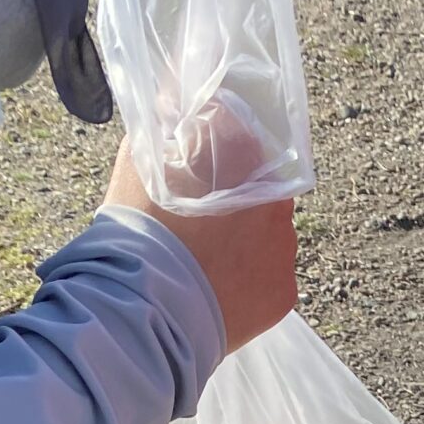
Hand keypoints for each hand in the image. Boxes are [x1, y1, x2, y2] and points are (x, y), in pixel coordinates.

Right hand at [103, 143, 296, 353]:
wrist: (147, 315)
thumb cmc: (138, 233)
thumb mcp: (140, 163)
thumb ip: (163, 129)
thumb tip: (173, 108)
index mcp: (245, 158)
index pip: (237, 132)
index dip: (212, 142)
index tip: (191, 158)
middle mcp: (277, 201)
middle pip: (258, 186)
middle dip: (233, 194)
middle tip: (196, 217)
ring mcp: (284, 250)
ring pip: (268, 233)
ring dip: (244, 237)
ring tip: (205, 257)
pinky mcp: (285, 293)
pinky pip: (270, 274)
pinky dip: (250, 277)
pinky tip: (218, 285)